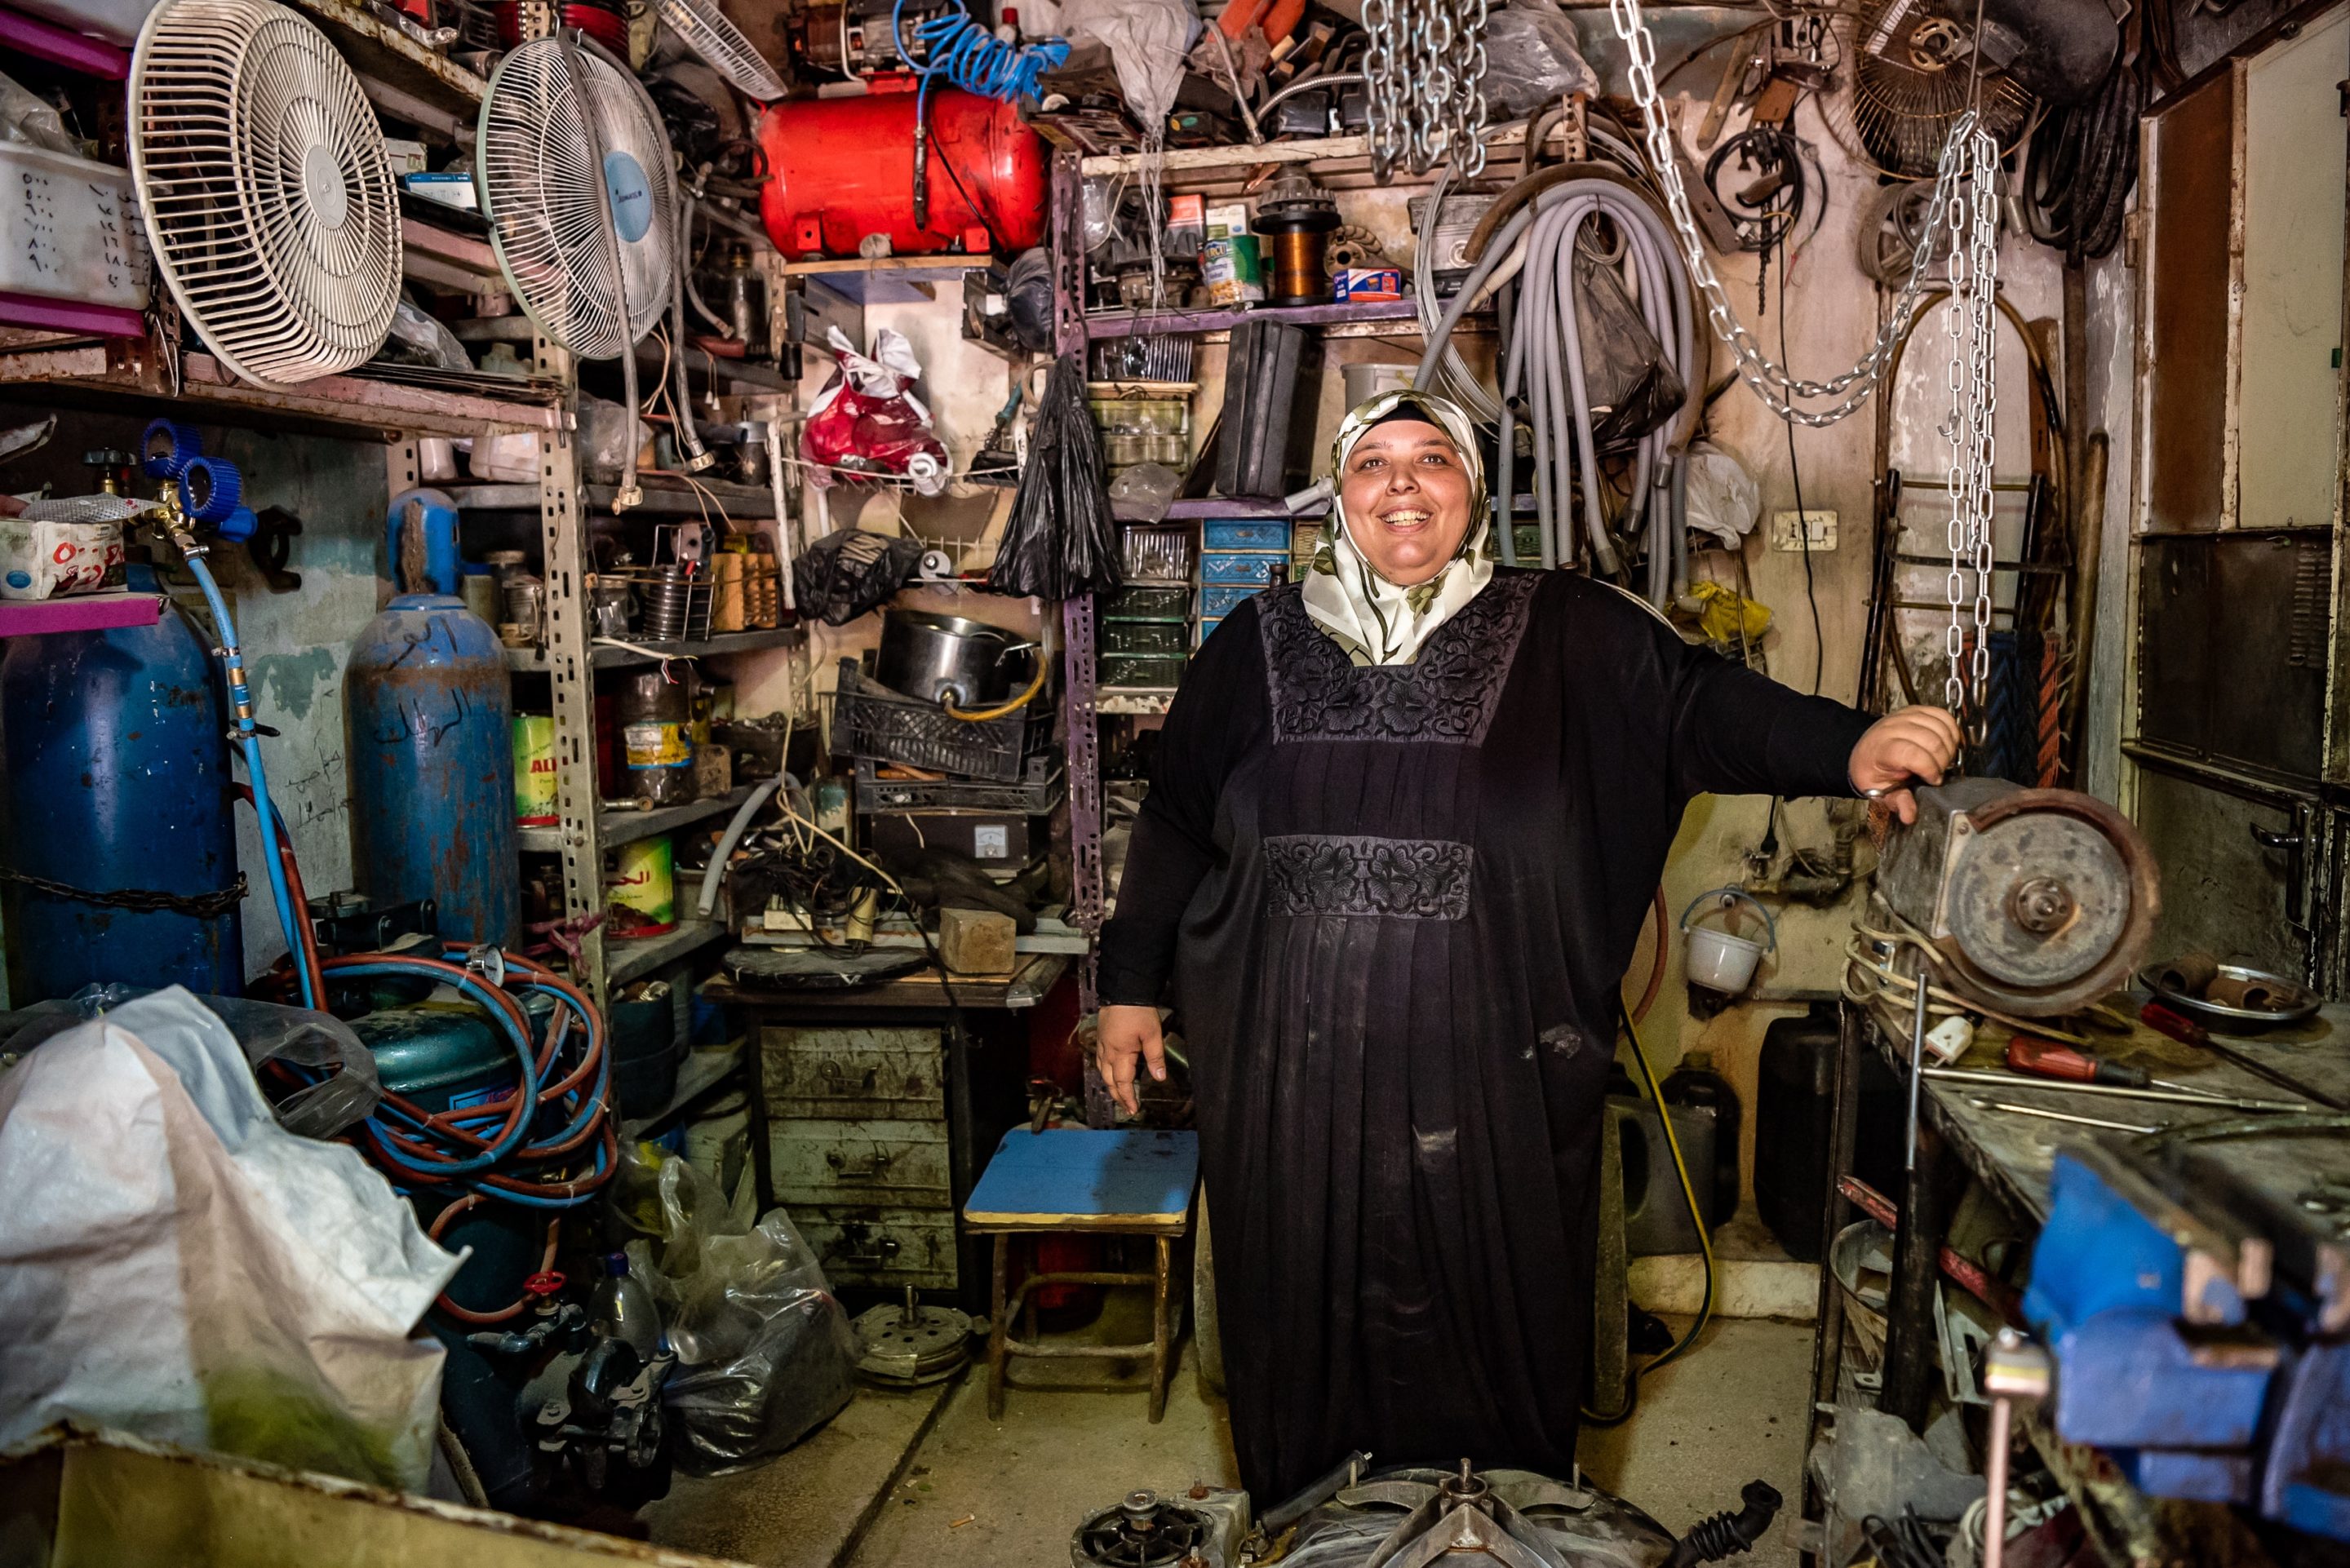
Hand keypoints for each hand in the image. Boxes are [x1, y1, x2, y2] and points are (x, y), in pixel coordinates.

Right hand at [1095, 1004, 1166, 1115]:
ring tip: (1118, 1093)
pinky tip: (1110, 1071)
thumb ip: (1155, 1056)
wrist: (1123, 989)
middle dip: (1117, 1095)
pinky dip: (1105, 1071)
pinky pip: (1100, 1060)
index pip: (1123, 1082)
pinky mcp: (1101, 1036)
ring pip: (1102, 1071)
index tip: (1133, 1109)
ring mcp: (1102, 1044)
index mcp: (1121, 1053)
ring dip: (1110, 1085)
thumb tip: (1159, 1077)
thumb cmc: (1138, 1011)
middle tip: (1126, 1106)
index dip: (1128, 1097)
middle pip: (1109, 1080)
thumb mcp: (1152, 1034)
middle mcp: (1108, 1051)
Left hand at [1849, 706, 1961, 823]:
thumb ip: (1897, 801)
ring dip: (1948, 747)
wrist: (1865, 750)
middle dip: (1941, 761)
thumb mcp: (1879, 790)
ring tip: (1940, 759)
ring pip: (1941, 728)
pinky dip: (1951, 730)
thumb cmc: (1872, 770)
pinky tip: (1945, 743)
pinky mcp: (1917, 711)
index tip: (1933, 780)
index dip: (1929, 768)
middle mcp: (1893, 728)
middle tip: (1937, 771)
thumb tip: (1909, 815)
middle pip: (1932, 741)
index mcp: (1881, 749)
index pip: (1912, 753)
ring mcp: (1905, 717)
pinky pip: (1943, 715)